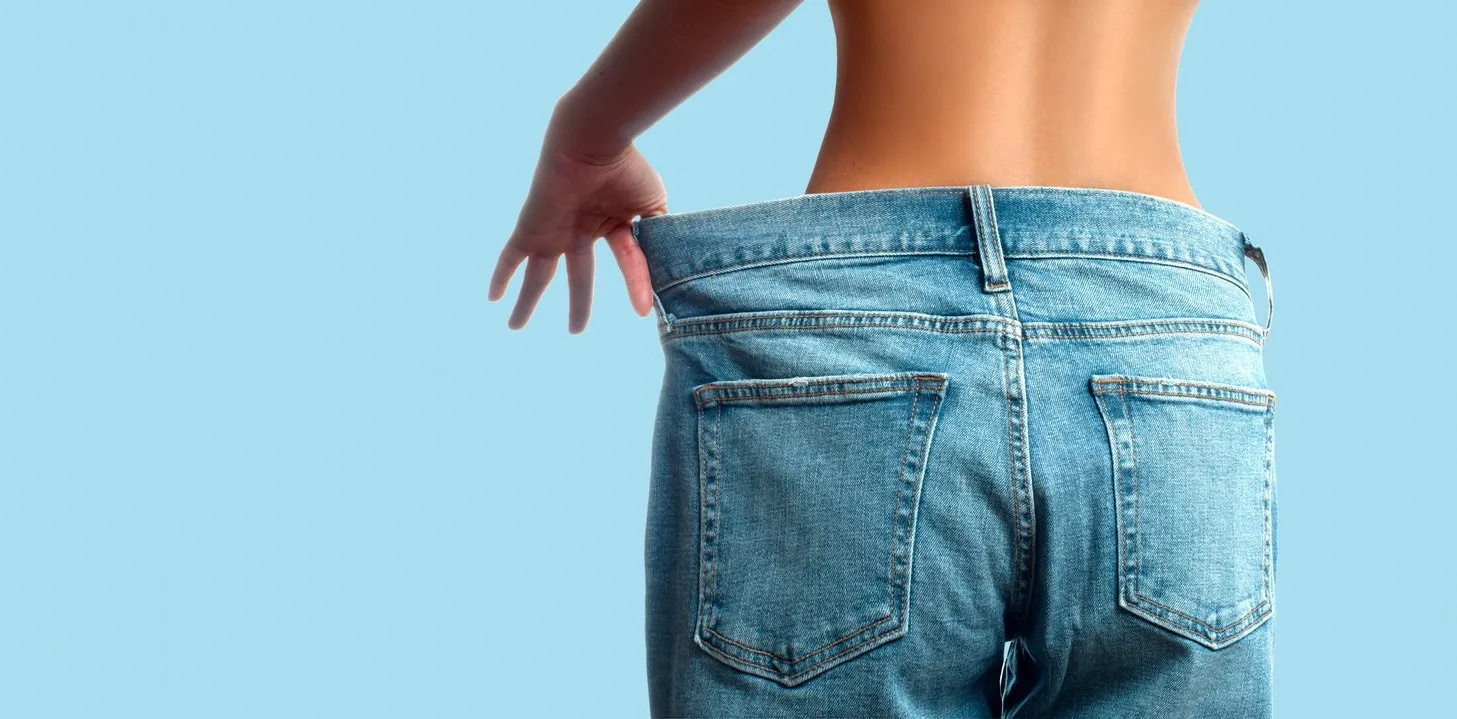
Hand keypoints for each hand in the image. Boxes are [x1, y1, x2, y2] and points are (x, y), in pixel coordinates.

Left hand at [489, 115, 668, 333]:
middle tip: (574, 330)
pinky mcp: (532, 227)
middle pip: (575, 275)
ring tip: (515, 327)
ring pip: (538, 274)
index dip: (635, 285)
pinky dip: (501, 276)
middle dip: (575, 303)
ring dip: (527, 301)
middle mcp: (579, 227)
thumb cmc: (627, 168)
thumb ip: (656, 239)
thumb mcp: (653, 208)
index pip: (624, 261)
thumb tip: (663, 274)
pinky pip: (511, 256)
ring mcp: (554, 228)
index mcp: (609, 222)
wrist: (596, 142)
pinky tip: (493, 298)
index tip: (642, 311)